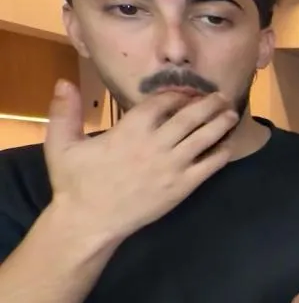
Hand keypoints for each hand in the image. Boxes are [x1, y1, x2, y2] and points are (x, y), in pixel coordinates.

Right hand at [43, 81, 237, 241]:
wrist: (89, 221)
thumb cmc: (75, 182)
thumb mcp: (62, 144)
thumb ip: (65, 111)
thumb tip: (64, 81)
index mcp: (130, 129)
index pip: (163, 102)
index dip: (178, 94)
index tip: (188, 92)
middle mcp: (156, 144)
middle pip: (191, 116)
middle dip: (209, 103)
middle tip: (221, 96)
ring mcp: (173, 166)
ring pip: (204, 137)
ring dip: (221, 123)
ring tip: (231, 114)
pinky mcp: (182, 187)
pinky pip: (210, 165)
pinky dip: (221, 152)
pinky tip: (228, 144)